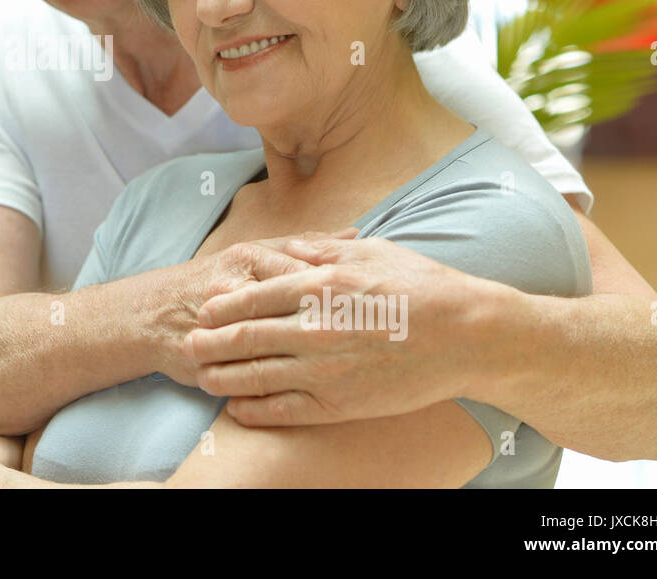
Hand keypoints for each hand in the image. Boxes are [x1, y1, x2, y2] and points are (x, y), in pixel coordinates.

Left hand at [186, 235, 495, 425]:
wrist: (467, 336)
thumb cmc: (422, 286)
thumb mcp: (369, 252)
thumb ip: (322, 251)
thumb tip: (290, 248)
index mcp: (318, 287)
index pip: (252, 298)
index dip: (221, 306)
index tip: (203, 310)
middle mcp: (314, 328)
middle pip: (244, 338)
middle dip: (209, 342)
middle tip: (189, 345)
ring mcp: (325, 369)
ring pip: (256, 376)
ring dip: (222, 377)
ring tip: (203, 376)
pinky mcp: (341, 403)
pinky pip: (284, 410)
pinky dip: (255, 410)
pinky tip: (238, 408)